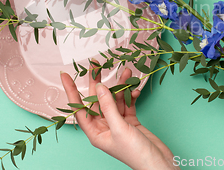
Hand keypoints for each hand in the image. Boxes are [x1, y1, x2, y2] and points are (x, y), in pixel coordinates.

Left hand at [60, 66, 178, 169]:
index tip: (65, 75)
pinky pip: (127, 103)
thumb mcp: (119, 128)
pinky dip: (131, 95)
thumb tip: (100, 88)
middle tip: (96, 64)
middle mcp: (104, 127)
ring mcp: (117, 123)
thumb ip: (109, 107)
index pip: (79, 108)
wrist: (158, 164)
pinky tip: (135, 89)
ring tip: (125, 71)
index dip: (71, 91)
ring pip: (114, 99)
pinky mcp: (130, 121)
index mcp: (95, 133)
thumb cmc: (135, 153)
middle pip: (97, 100)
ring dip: (119, 86)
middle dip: (97, 82)